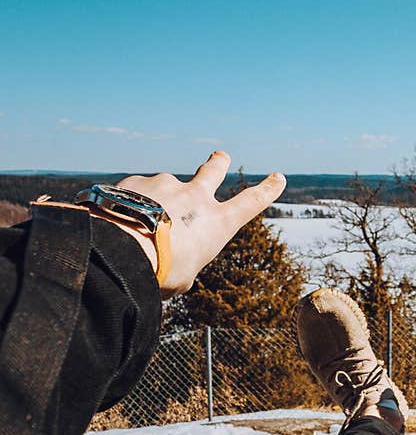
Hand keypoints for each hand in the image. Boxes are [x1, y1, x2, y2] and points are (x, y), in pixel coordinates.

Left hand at [102, 151, 285, 298]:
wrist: (119, 251)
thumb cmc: (159, 272)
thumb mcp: (182, 278)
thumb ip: (185, 262)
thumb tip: (172, 254)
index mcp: (216, 223)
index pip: (251, 203)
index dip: (267, 190)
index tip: (278, 178)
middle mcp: (195, 197)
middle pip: (213, 171)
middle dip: (218, 163)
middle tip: (221, 156)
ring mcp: (166, 185)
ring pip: (166, 187)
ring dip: (159, 198)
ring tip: (139, 220)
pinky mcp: (137, 181)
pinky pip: (136, 191)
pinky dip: (131, 202)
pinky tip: (119, 218)